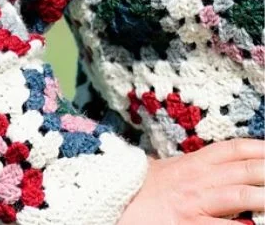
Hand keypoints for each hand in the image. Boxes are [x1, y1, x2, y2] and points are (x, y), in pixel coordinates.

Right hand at [119, 139, 264, 223]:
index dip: (258, 147)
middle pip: (245, 169)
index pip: (230, 149)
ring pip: (242, 196)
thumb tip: (200, 165)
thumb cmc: (131, 193)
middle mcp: (195, 181)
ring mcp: (194, 204)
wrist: (103, 205)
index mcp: (189, 164)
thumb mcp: (159, 173)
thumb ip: (183, 168)